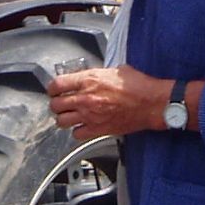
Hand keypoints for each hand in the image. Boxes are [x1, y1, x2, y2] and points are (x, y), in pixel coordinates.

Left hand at [47, 63, 167, 141]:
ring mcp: (90, 115)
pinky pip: (77, 134)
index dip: (52, 88)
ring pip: (62, 121)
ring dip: (63, 118)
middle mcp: (86, 98)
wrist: (152, 103)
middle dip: (56, 104)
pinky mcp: (98, 129)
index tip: (54, 90)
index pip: (57, 85)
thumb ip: (98, 74)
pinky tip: (82, 126)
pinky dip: (77, 131)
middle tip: (61, 103)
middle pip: (56, 105)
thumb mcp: (115, 70)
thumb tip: (90, 76)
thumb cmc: (139, 86)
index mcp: (89, 80)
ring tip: (69, 115)